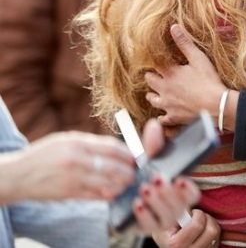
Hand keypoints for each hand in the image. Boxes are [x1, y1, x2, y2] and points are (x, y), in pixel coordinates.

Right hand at [0, 131, 134, 203]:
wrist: (18, 175)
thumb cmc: (45, 154)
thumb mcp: (66, 140)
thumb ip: (91, 143)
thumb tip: (118, 148)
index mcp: (77, 143)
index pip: (112, 147)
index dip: (129, 153)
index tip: (136, 157)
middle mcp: (76, 160)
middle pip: (114, 166)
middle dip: (129, 171)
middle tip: (135, 173)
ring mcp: (73, 178)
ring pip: (108, 184)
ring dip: (121, 185)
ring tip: (126, 184)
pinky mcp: (69, 193)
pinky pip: (95, 196)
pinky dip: (108, 195)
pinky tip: (113, 193)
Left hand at [132, 119, 203, 239]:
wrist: (125, 198)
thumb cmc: (144, 178)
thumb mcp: (149, 161)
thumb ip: (153, 145)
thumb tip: (154, 124)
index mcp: (180, 192)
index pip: (193, 195)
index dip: (188, 189)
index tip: (180, 179)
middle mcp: (174, 208)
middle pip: (179, 206)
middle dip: (169, 193)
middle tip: (157, 178)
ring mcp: (161, 220)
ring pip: (167, 217)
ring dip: (156, 202)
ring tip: (144, 187)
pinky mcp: (146, 227)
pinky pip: (148, 226)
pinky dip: (143, 214)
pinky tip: (136, 203)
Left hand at [146, 25, 225, 126]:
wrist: (216, 105)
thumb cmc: (209, 81)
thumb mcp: (198, 58)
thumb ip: (184, 43)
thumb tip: (173, 27)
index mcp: (170, 73)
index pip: (155, 64)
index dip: (154, 60)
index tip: (155, 58)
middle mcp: (164, 89)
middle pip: (150, 81)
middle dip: (151, 76)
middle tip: (154, 74)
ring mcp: (168, 104)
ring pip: (152, 99)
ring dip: (152, 94)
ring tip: (154, 92)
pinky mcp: (173, 117)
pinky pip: (162, 118)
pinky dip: (161, 116)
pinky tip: (163, 114)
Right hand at [151, 209, 221, 247]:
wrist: (167, 246)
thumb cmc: (164, 231)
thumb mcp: (163, 221)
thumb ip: (173, 208)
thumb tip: (182, 187)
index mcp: (175, 244)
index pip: (197, 225)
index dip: (197, 214)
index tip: (192, 212)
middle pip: (211, 230)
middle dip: (205, 217)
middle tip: (196, 216)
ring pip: (216, 233)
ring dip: (210, 223)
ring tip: (199, 221)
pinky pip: (217, 239)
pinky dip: (211, 231)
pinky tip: (202, 230)